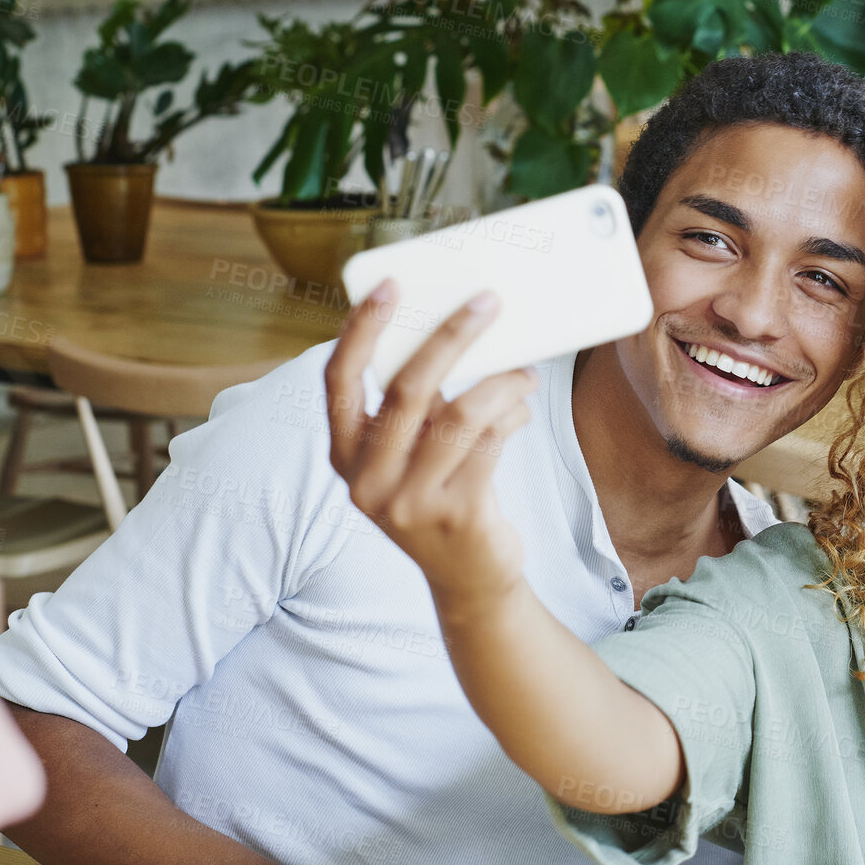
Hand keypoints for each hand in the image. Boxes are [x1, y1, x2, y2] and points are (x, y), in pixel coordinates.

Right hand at [326, 282, 539, 602]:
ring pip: (461, 414)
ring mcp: (410, 502)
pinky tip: (523, 410)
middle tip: (487, 302)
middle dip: (452, 336)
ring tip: (525, 373)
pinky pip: (491, 442)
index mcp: (344, 454)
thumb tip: (461, 332)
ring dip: (502, 382)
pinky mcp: (457, 515)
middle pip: (407, 388)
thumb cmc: (442, 493)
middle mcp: (367, 480)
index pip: (339, 381)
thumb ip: (420, 406)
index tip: (390, 286)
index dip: (360, 330)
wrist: (469, 577)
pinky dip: (512, 416)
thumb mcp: (413, 453)